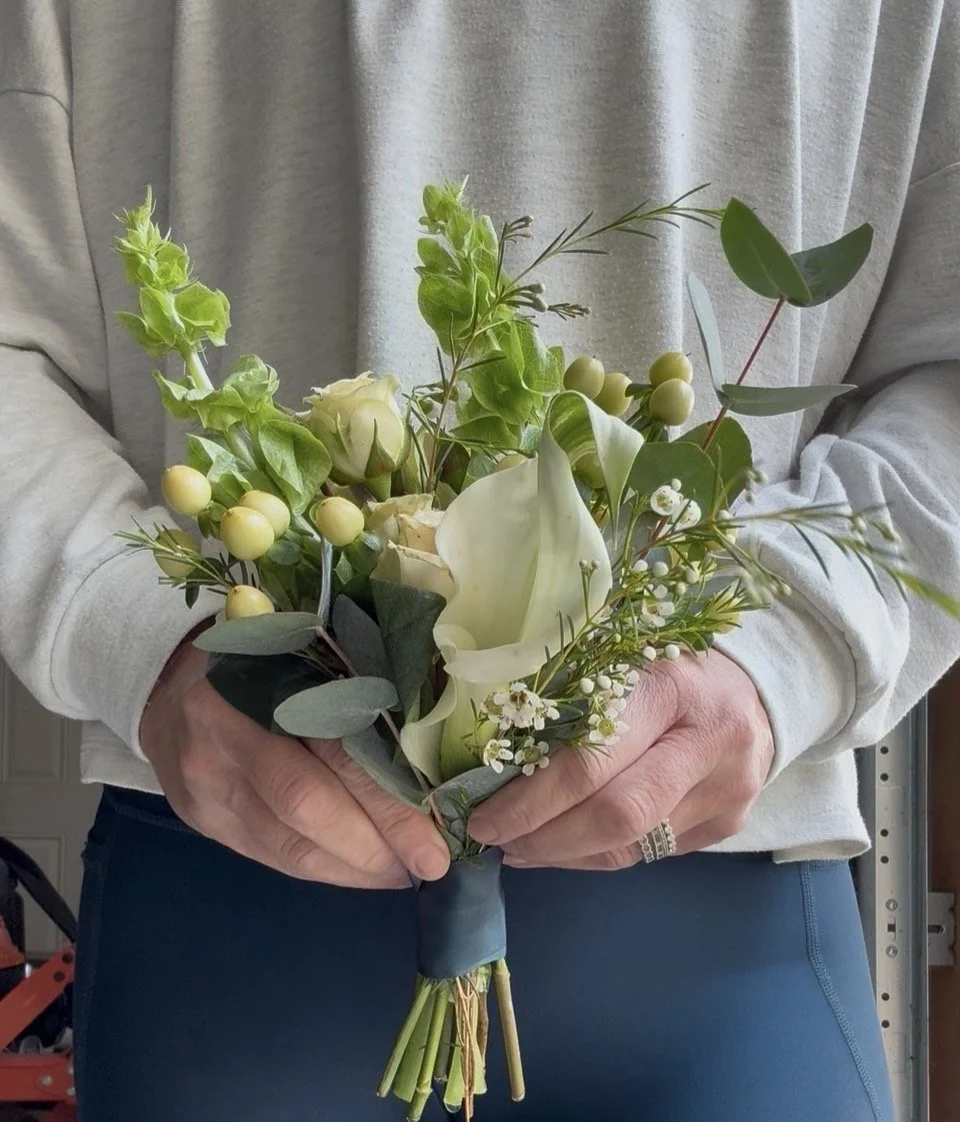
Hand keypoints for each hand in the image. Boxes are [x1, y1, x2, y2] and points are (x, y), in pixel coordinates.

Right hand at [139, 630, 449, 887]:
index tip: (435, 832)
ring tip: (402, 871)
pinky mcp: (204, 821)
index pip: (332, 749)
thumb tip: (428, 738)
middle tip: (429, 862)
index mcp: (258, 681)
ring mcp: (207, 787)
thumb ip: (351, 683)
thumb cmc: (257, 659)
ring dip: (354, 868)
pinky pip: (271, 858)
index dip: (386, 798)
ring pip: (288, 845)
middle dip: (377, 842)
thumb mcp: (300, 650)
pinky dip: (323, 870)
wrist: (165, 687)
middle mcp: (224, 738)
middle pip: (308, 805)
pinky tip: (359, 871)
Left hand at [468, 650, 773, 868]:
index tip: (485, 816)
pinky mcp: (729, 823)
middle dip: (545, 836)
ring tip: (522, 847)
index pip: (591, 762)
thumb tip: (499, 761)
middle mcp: (709, 743)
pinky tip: (566, 846)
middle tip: (499, 841)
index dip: (531, 800)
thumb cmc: (667, 667)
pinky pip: (649, 853)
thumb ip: (574, 704)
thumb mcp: (623, 662)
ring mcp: (726, 790)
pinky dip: (598, 854)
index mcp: (670, 688)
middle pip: (616, 814)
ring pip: (632, 845)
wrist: (757, 688)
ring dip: (566, 853)